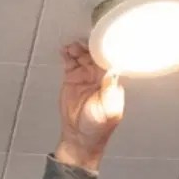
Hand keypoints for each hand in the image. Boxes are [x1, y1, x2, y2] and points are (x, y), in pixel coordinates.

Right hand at [55, 42, 123, 170]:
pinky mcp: (72, 78)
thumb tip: (113, 71)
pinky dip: (67, 54)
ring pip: (82, 55)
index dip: (104, 50)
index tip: (99, 42)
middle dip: (89, 46)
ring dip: (77, 48)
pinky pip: (70, 62)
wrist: (79, 137)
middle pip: (95, 54)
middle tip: (81, 43)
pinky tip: (64, 50)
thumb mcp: (109, 110)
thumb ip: (111, 91)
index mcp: (111, 82)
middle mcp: (98, 76)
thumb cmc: (97, 127)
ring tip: (71, 47)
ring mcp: (85, 76)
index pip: (110, 60)